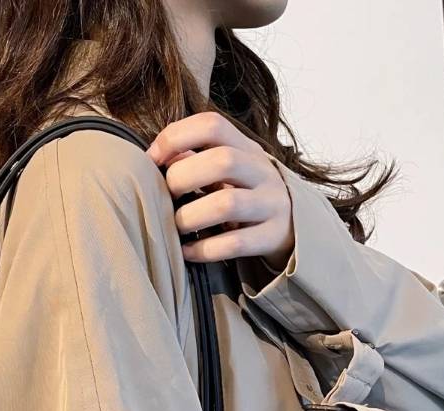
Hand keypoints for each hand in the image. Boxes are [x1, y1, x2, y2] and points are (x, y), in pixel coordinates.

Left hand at [145, 111, 294, 271]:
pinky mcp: (271, 237)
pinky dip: (204, 249)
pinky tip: (187, 251)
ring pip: (227, 204)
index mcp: (246, 147)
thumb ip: (195, 158)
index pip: (212, 125)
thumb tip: (155, 156)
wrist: (291, 225)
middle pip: (222, 161)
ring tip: (177, 226)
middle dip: (182, 178)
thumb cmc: (244, 193)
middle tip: (166, 197)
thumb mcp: (227, 170)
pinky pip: (235, 243)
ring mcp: (270, 204)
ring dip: (190, 217)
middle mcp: (262, 171)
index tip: (152, 159)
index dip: (176, 137)